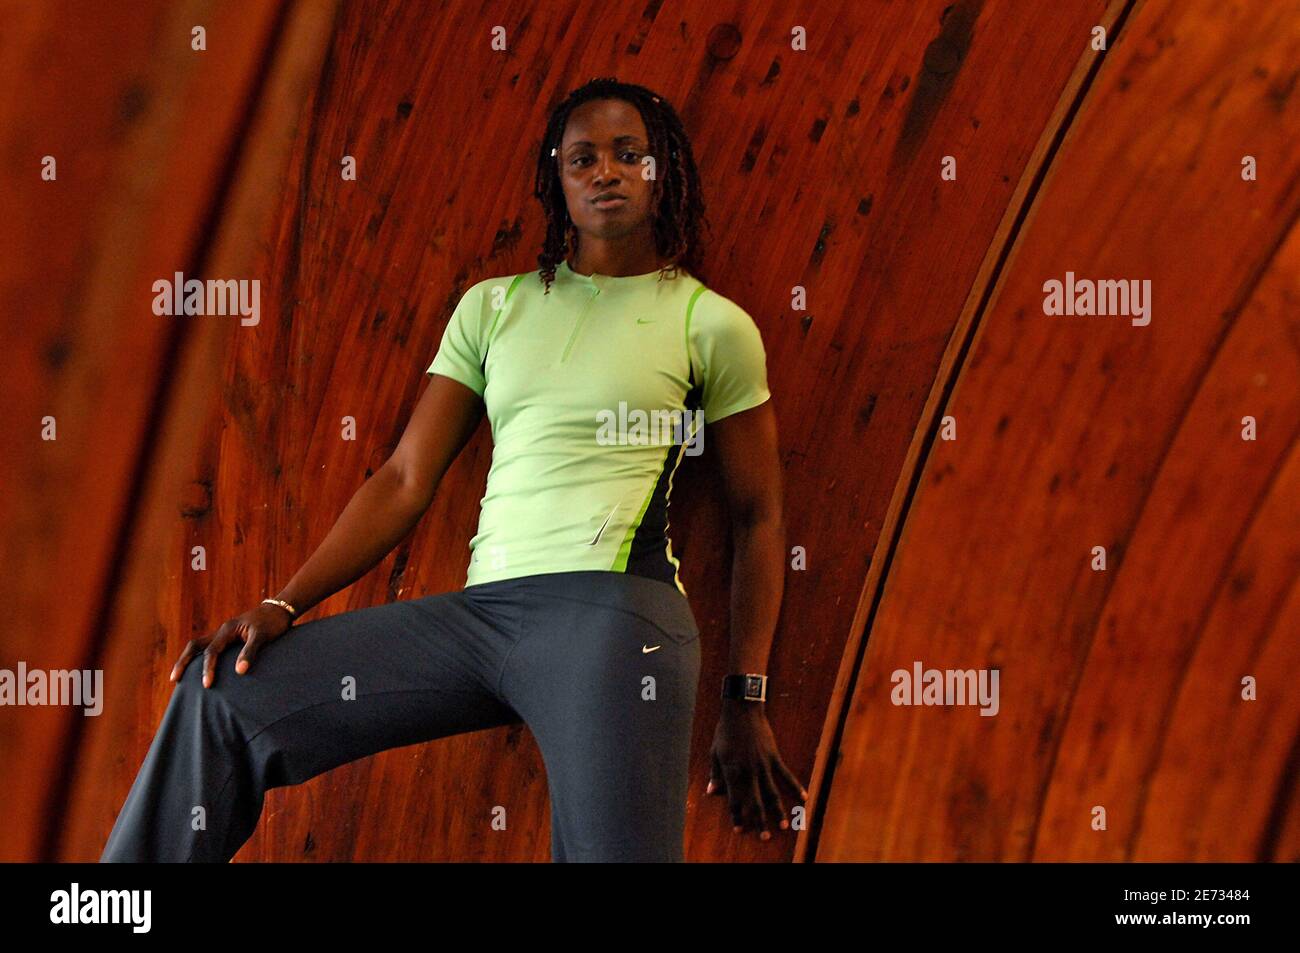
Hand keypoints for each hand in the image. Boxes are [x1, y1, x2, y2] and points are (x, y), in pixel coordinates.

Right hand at [170, 602, 294, 688]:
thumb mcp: (263, 636)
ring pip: (200, 646)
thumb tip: (239, 672)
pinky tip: (200, 669)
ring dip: (189, 659)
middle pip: (195, 646)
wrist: (279, 610)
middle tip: (174, 679)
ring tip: (180, 676)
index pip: (211, 651)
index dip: (207, 668)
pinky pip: (209, 648)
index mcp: (227, 629)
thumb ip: (250, 652)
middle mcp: (222, 631)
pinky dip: (201, 658)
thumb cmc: (273, 623)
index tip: (207, 684)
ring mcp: (224, 634)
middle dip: (183, 662)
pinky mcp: (229, 638)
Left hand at [707, 701, 807, 839]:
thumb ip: (715, 774)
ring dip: (778, 811)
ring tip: (784, 826)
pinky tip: (803, 798)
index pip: (735, 800)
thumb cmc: (725, 731)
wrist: (742, 711)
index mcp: (732, 771)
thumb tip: (711, 792)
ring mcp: (764, 765)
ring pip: (772, 793)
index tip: (739, 829)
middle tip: (764, 837)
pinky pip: (786, 775)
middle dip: (759, 820)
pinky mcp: (775, 757)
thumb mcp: (715, 753)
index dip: (737, 815)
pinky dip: (795, 787)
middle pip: (755, 801)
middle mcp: (749, 771)